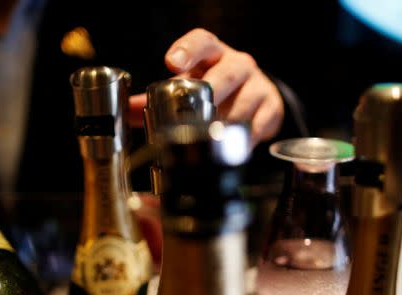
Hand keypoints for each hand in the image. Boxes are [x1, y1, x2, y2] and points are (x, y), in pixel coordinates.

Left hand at [128, 28, 284, 144]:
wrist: (256, 94)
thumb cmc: (216, 86)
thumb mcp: (190, 84)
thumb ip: (158, 97)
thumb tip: (129, 111)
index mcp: (213, 53)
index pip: (202, 42)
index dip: (187, 50)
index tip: (171, 63)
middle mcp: (238, 64)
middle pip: (226, 74)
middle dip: (210, 93)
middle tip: (195, 111)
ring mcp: (257, 85)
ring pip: (241, 105)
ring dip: (224, 124)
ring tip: (210, 136)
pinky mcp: (271, 106)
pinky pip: (256, 126)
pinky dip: (241, 139)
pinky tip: (232, 145)